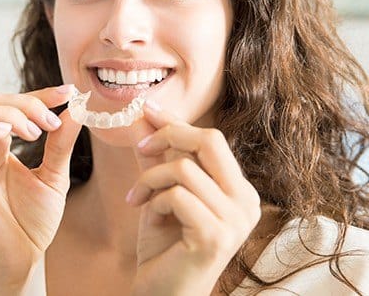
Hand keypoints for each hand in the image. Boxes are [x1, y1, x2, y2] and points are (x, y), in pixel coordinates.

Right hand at [0, 85, 81, 287]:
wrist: (20, 261)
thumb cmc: (32, 222)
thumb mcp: (54, 176)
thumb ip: (60, 144)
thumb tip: (75, 110)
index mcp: (1, 146)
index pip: (13, 105)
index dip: (39, 94)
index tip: (68, 93)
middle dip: (25, 102)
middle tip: (51, 122)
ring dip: (9, 114)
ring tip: (35, 134)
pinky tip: (10, 137)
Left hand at [127, 101, 261, 295]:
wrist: (162, 292)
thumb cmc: (165, 244)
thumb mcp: (160, 191)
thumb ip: (157, 156)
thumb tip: (144, 116)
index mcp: (239, 189)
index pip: (211, 139)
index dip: (176, 122)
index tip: (146, 108)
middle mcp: (247, 202)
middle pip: (210, 140)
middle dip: (168, 135)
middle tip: (140, 147)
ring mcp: (236, 220)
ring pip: (184, 168)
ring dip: (150, 178)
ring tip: (138, 197)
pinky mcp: (216, 236)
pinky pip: (176, 195)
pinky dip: (154, 200)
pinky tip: (148, 216)